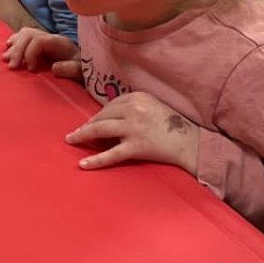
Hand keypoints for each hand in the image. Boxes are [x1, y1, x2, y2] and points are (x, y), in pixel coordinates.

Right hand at [4, 28, 79, 75]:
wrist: (84, 66)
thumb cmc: (81, 70)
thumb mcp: (81, 71)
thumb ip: (71, 69)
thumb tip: (54, 68)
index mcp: (60, 43)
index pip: (38, 40)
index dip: (30, 53)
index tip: (31, 69)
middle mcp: (50, 38)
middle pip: (28, 35)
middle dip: (17, 50)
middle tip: (12, 66)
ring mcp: (44, 39)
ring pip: (24, 34)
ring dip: (13, 46)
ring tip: (5, 59)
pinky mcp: (39, 44)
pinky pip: (23, 37)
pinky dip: (14, 43)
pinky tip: (8, 49)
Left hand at [65, 90, 200, 173]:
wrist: (192, 143)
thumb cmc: (174, 126)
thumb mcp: (153, 107)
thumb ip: (134, 107)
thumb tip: (110, 115)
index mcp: (138, 97)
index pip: (110, 105)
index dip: (98, 114)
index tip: (91, 122)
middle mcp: (134, 109)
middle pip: (102, 115)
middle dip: (88, 124)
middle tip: (77, 133)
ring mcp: (134, 128)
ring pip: (101, 130)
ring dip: (82, 135)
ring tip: (71, 140)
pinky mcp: (137, 146)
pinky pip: (111, 154)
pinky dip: (96, 160)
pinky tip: (82, 165)